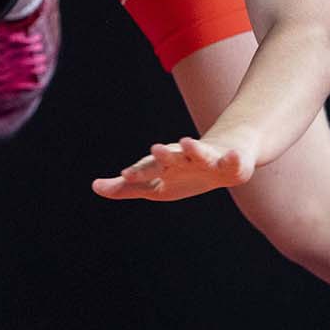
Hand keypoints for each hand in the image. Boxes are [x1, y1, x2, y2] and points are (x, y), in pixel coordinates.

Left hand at [91, 135, 255, 202]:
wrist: (224, 155)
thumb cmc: (184, 172)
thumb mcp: (155, 185)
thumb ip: (126, 188)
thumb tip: (95, 187)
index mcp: (165, 165)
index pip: (148, 169)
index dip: (138, 173)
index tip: (124, 176)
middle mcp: (184, 158)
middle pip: (171, 157)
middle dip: (163, 155)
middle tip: (154, 148)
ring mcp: (208, 158)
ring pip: (199, 152)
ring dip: (193, 147)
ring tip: (186, 141)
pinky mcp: (231, 162)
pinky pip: (233, 160)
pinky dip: (234, 157)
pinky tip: (234, 155)